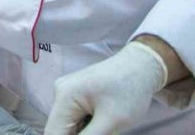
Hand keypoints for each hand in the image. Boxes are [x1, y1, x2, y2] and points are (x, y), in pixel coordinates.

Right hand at [45, 41, 167, 134]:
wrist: (141, 66)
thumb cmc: (129, 92)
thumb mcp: (112, 122)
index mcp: (64, 97)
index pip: (53, 132)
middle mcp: (60, 92)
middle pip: (61, 128)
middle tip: (106, 131)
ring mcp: (67, 92)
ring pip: (69, 125)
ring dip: (85, 132)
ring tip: (107, 127)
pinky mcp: (75, 94)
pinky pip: (75, 117)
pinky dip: (88, 125)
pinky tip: (103, 122)